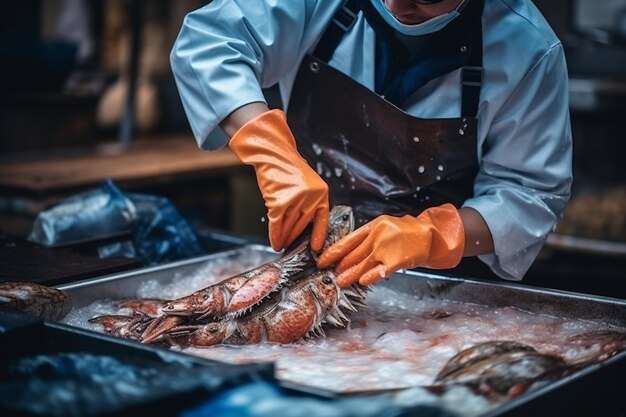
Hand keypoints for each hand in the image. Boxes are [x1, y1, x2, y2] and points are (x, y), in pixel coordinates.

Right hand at [229, 109, 328, 251]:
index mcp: (321, 192)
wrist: (274, 153)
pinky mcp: (279, 201)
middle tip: (290, 247)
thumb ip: (307, 201)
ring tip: (281, 246)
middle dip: (295, 237)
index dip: (319, 235)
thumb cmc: (288, 167)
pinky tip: (274, 242)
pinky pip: (277, 223)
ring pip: (289, 225)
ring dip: (284, 238)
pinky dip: (275, 234)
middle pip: (302, 224)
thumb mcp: (306, 183)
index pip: (322, 219)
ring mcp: (295, 199)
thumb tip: (302, 225)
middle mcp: (311, 197)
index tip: (316, 247)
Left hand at [316, 204, 464, 286]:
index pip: (347, 240)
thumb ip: (367, 237)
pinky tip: (361, 282)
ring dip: (349, 275)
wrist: (429, 234)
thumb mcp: (384, 226)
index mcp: (372, 226)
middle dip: (339, 265)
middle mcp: (377, 236)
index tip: (322, 260)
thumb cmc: (404, 232)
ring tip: (340, 282)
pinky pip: (378, 272)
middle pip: (352, 254)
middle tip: (330, 273)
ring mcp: (386, 249)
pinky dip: (368, 277)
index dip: (333, 252)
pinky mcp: (395, 261)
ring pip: (361, 265)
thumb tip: (348, 252)